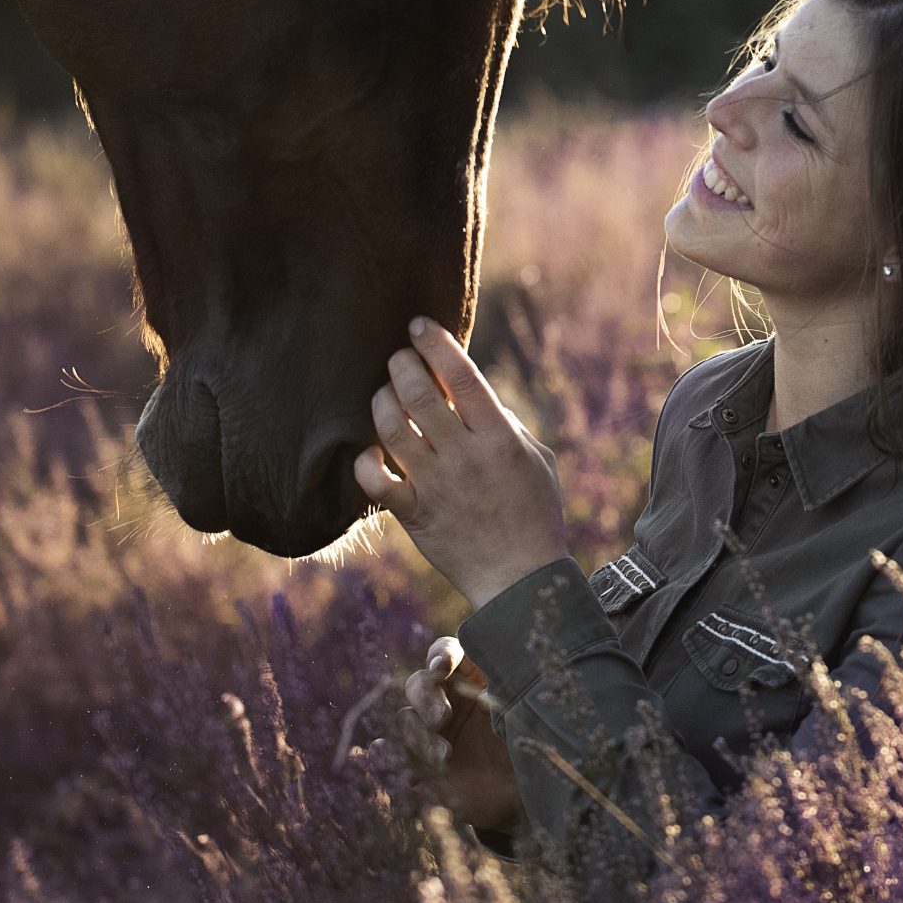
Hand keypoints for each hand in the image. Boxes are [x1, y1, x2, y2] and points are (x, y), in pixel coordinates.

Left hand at [355, 317, 569, 607]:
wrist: (521, 578)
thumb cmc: (536, 514)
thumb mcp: (537, 459)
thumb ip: (507, 424)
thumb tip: (472, 398)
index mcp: (499, 437)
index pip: (461, 377)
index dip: (436, 344)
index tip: (419, 324)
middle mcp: (464, 456)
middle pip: (417, 394)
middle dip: (400, 366)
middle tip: (397, 359)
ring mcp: (436, 485)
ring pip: (390, 428)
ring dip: (381, 402)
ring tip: (384, 396)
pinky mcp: (414, 514)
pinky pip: (375, 479)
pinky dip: (365, 459)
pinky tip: (371, 451)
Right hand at [400, 636, 522, 834]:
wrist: (533, 797)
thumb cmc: (535, 745)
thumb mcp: (529, 710)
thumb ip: (513, 684)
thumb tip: (498, 659)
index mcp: (474, 679)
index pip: (446, 653)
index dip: (440, 655)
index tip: (443, 666)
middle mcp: (449, 701)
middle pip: (418, 684)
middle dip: (426, 698)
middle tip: (444, 719)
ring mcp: (433, 735)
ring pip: (406, 721)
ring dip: (420, 737)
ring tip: (446, 759)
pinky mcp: (423, 768)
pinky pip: (394, 756)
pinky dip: (384, 754)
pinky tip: (379, 752)